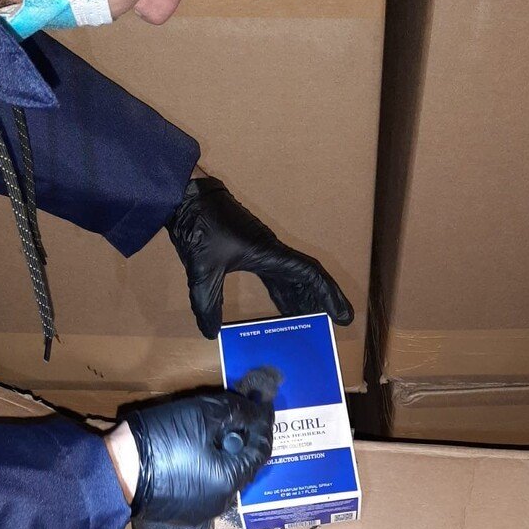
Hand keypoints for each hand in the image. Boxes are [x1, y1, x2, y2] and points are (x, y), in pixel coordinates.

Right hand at [123, 390, 273, 522]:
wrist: (116, 470)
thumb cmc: (161, 439)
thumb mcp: (202, 414)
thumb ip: (237, 412)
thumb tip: (257, 412)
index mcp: (230, 481)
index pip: (260, 451)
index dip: (263, 425)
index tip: (263, 405)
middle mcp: (222, 502)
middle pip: (244, 465)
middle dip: (244, 440)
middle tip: (239, 415)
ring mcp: (203, 510)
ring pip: (226, 477)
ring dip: (227, 455)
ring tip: (218, 432)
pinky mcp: (185, 512)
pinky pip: (208, 486)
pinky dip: (210, 468)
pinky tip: (198, 452)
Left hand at [169, 177, 353, 338]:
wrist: (186, 197)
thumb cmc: (199, 226)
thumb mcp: (202, 270)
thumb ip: (207, 303)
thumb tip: (211, 332)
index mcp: (269, 253)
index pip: (310, 275)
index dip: (329, 296)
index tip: (342, 316)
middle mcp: (272, 251)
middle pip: (307, 278)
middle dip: (321, 302)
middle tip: (333, 325)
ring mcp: (263, 250)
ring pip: (292, 278)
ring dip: (304, 300)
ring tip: (313, 323)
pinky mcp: (251, 251)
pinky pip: (277, 277)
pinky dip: (285, 294)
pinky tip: (286, 309)